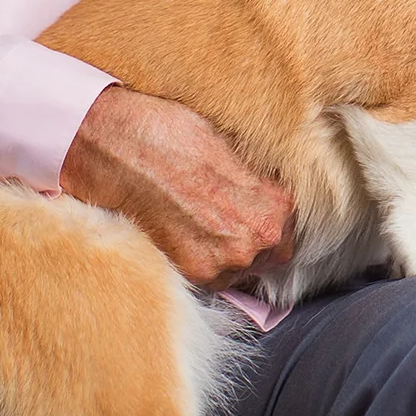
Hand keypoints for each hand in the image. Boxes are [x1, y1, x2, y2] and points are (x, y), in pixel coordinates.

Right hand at [59, 85, 293, 287]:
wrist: (125, 147)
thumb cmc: (176, 136)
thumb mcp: (233, 150)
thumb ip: (255, 183)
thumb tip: (260, 192)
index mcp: (278, 204)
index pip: (290, 228)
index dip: (268, 220)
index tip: (250, 213)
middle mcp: (261, 238)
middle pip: (271, 255)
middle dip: (252, 241)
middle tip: (222, 221)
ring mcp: (228, 260)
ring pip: (240, 270)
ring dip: (226, 255)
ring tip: (198, 226)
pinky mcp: (195, 273)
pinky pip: (211, 280)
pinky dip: (200, 262)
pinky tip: (183, 235)